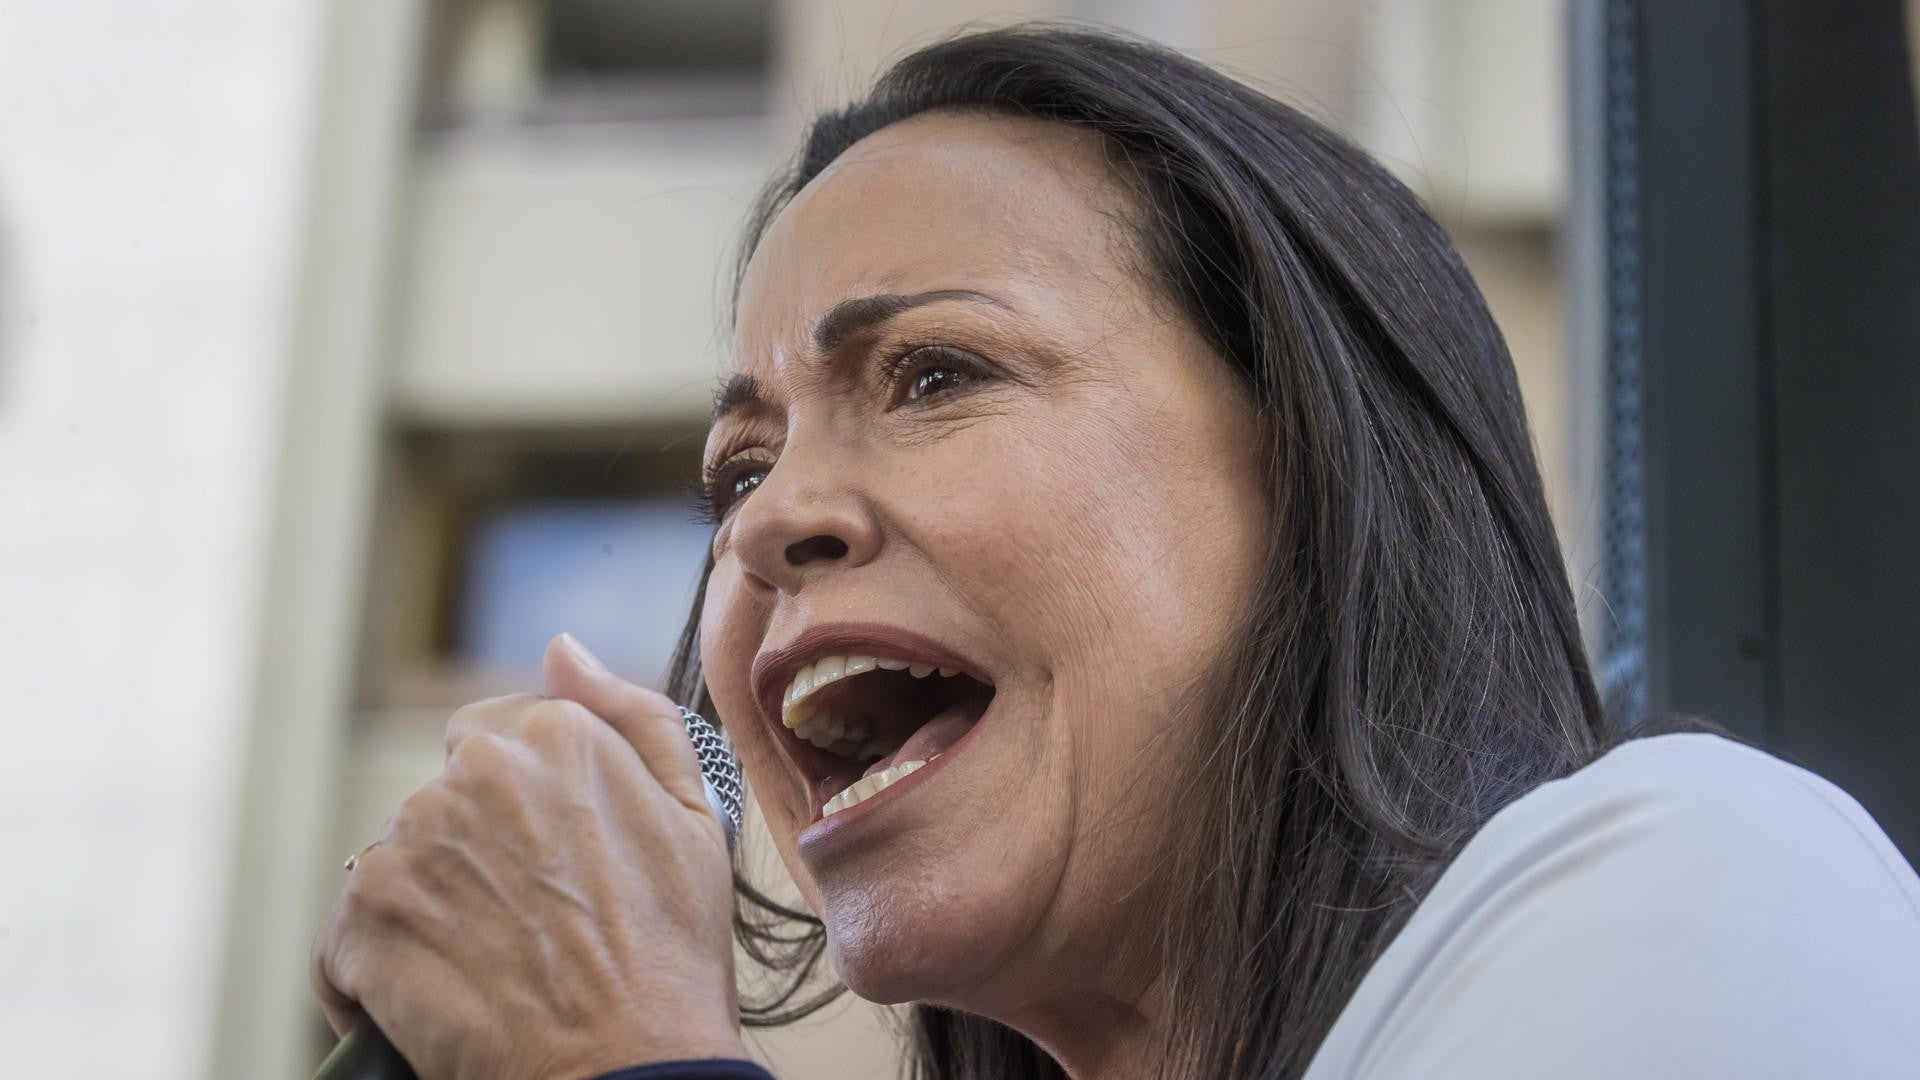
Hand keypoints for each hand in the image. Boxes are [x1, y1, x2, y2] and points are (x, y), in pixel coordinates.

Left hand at [312, 634, 745, 1078]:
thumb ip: (632, 714)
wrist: (627, 1066)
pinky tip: (438, 1004)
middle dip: (473, 856)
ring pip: (400, 866)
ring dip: (429, 912)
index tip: (550, 869)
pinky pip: (350, 940)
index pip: (491, 740)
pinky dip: (379, 976)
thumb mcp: (695, 816)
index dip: (521, 810)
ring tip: (491, 970)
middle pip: (444, 802)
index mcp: (555, 735)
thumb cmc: (671, 955)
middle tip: (529, 928)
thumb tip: (561, 648)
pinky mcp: (364, 915)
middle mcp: (475, 773)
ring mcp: (411, 841)